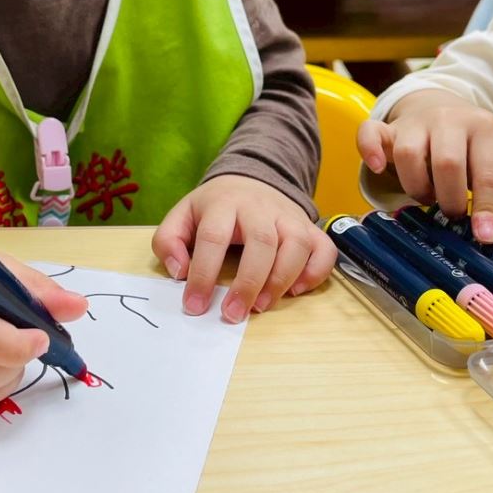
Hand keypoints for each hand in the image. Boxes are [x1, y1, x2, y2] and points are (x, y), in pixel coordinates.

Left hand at [152, 176, 336, 321]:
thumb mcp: (182, 215)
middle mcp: (260, 207)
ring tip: (261, 306)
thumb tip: (179, 271)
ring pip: (296, 245)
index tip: (195, 305)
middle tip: (233, 314)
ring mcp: (289, 217)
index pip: (213, 237)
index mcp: (223, 203)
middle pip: (261, 242)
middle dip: (248, 283)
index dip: (204, 274)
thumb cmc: (215, 208)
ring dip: (281, 280)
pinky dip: (315, 273)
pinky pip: (323, 250)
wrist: (251, 179)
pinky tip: (296, 291)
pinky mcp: (309, 228)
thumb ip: (169, 241)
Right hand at [358, 90, 492, 241]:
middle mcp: (450, 119)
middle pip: (446, 163)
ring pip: (408, 154)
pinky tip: (378, 168)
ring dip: (417, 187)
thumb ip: (492, 192)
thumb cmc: (472, 147)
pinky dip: (369, 151)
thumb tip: (486, 232)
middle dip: (449, 199)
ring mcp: (416, 121)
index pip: (488, 172)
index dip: (486, 207)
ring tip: (427, 196)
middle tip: (452, 213)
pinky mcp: (388, 127)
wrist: (444, 109)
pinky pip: (370, 133)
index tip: (484, 236)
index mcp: (485, 128)